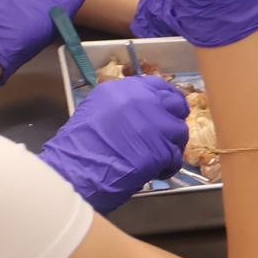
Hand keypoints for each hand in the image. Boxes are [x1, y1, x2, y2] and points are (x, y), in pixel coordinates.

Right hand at [38, 75, 189, 213]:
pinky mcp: (162, 151)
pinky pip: (175, 157)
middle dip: (174, 118)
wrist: (77, 170)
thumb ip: (122, 102)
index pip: (160, 86)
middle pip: (176, 105)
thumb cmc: (79, 144)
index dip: (166, 99)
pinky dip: (168, 166)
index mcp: (128, 89)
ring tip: (159, 155)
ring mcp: (157, 126)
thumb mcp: (96, 107)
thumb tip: (138, 107)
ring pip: (180, 131)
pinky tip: (156, 171)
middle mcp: (146, 102)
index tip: (166, 109)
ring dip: (172, 144)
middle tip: (167, 133)